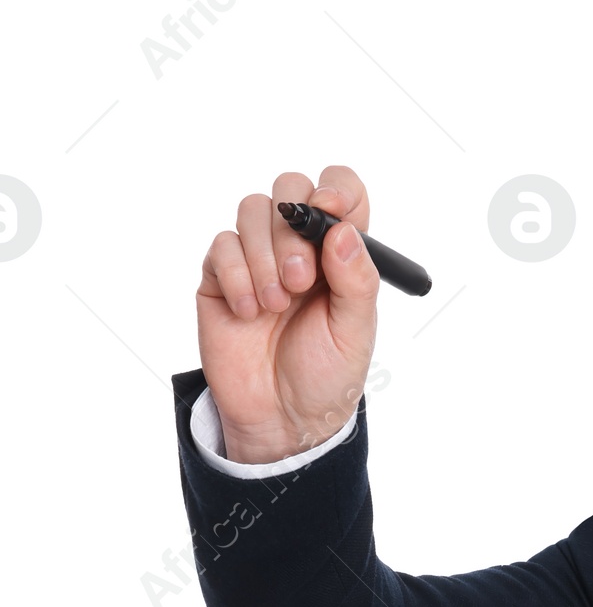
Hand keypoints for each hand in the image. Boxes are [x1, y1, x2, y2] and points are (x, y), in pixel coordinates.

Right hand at [197, 165, 378, 463]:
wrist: (282, 419)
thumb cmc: (325, 377)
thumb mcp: (354, 334)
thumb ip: (357, 281)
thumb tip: (344, 230)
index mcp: (339, 253)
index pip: (341, 190)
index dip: (336, 188)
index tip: (329, 209)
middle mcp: (299, 246)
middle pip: (290, 187)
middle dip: (293, 229)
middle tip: (301, 282)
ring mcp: (258, 257)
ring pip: (252, 209)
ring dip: (264, 256)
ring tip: (276, 306)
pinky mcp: (222, 276)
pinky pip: (222, 246)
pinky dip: (237, 276)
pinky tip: (250, 313)